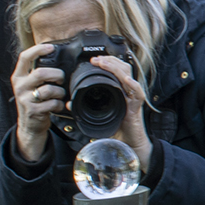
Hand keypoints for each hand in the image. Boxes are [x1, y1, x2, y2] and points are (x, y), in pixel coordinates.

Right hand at [11, 43, 64, 162]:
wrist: (29, 125)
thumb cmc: (34, 101)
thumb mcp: (30, 85)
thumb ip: (37, 72)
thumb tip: (55, 59)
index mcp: (19, 76)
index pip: (24, 57)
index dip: (38, 50)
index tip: (50, 47)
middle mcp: (20, 86)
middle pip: (40, 73)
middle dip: (56, 75)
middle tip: (61, 79)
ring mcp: (25, 99)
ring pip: (48, 89)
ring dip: (60, 92)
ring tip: (59, 95)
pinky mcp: (33, 111)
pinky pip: (53, 103)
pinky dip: (60, 104)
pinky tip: (57, 106)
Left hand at [90, 54, 153, 173]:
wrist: (129, 145)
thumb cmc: (116, 131)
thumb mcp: (98, 116)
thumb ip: (84, 109)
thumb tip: (68, 105)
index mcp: (119, 91)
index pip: (116, 70)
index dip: (106, 62)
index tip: (93, 59)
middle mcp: (127, 92)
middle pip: (123, 68)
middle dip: (110, 60)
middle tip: (96, 58)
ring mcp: (133, 98)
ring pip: (129, 76)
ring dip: (116, 67)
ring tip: (105, 63)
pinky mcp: (136, 108)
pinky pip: (137, 93)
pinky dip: (132, 85)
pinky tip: (125, 80)